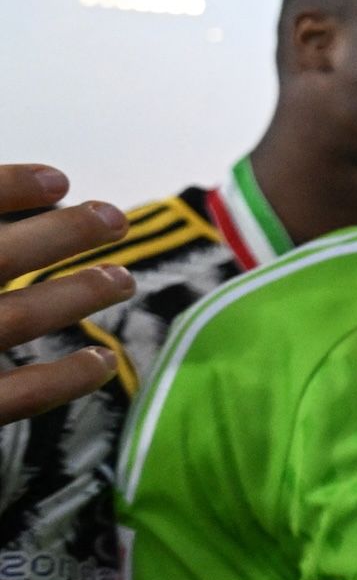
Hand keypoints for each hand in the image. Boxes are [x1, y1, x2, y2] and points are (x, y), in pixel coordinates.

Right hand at [0, 164, 134, 425]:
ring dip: (72, 296)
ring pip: (10, 321)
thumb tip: (1, 208)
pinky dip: (58, 381)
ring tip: (122, 278)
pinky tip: (100, 362)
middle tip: (114, 217)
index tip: (57, 180)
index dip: (4, 188)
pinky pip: (7, 399)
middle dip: (58, 236)